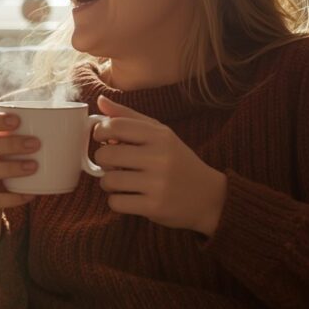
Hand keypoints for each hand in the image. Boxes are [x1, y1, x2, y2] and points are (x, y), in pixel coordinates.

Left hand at [93, 96, 226, 236]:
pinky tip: (129, 197)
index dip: (99, 132)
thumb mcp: (159, 133)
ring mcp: (158, 184)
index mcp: (160, 136)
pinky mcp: (154, 207)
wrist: (208, 196)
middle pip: (106, 155)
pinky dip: (116, 200)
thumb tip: (100, 101)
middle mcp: (159, 158)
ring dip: (108, 182)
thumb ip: (128, 116)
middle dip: (102, 160)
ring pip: (108, 180)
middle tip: (112, 163)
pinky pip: (116, 203)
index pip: (116, 126)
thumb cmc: (177, 161)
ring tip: (120, 181)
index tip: (101, 138)